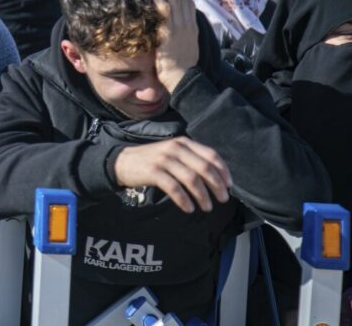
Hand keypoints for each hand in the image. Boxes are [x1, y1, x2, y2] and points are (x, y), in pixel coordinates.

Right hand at [114, 137, 231, 213]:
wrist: (122, 162)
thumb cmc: (151, 161)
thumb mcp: (172, 153)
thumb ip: (190, 159)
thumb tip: (215, 177)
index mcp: (183, 142)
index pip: (210, 154)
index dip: (223, 171)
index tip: (229, 186)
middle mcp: (175, 148)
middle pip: (204, 168)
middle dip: (216, 186)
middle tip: (222, 200)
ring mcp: (164, 159)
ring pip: (191, 179)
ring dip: (203, 196)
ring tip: (207, 207)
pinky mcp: (153, 172)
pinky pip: (174, 188)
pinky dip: (184, 200)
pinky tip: (189, 208)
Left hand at [152, 0, 198, 91]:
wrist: (184, 79)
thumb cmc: (182, 66)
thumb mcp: (185, 46)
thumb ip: (181, 34)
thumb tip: (174, 26)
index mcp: (193, 26)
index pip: (188, 1)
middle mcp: (188, 24)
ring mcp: (180, 28)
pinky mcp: (170, 33)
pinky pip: (165, 11)